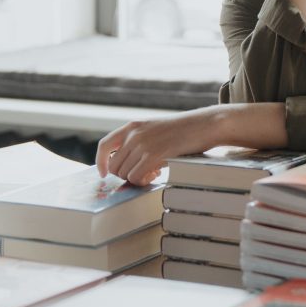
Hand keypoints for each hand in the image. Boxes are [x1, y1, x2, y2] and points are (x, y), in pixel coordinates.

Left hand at [96, 109, 222, 185]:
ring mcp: (143, 144)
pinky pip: (136, 177)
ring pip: (125, 174)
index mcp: (133, 126)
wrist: (205, 125)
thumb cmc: (184, 130)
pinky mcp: (154, 155)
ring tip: (154, 172)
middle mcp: (134, 134)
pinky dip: (144, 181)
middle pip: (114, 165)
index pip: (104, 145)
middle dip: (126, 174)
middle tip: (144, 173)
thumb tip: (126, 165)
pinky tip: (157, 174)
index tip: (104, 174)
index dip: (100, 162)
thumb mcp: (155, 130)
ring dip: (137, 178)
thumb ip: (138, 142)